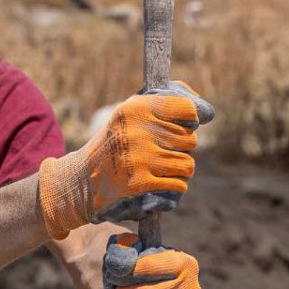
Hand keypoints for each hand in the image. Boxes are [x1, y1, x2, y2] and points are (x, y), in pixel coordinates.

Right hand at [38, 81, 214, 239]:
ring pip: (188, 164)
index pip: (187, 109)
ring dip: (180, 169)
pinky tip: (159, 182)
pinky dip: (174, 186)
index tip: (182, 125)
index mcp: (136, 109)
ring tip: (162, 168)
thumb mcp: (130, 113)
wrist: (83, 180)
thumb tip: (206, 111)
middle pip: (190, 140)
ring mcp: (139, 158)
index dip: (190, 120)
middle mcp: (138, 131)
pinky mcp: (141, 183)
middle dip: (181, 148)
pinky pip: (179, 184)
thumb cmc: (115, 143)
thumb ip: (166, 102)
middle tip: (163, 151)